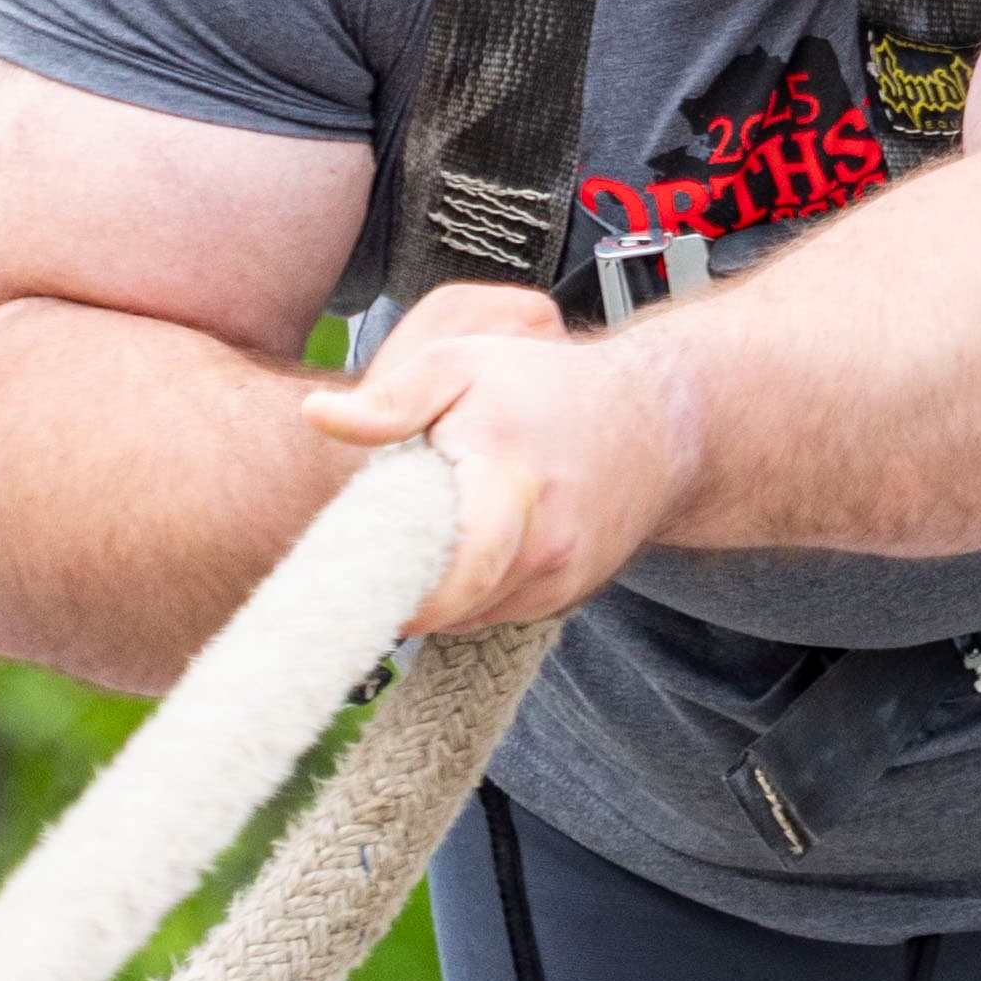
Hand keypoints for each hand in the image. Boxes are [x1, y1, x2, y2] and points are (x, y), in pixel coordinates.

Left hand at [305, 282, 702, 633]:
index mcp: (510, 484)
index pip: (461, 569)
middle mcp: (544, 544)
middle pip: (456, 603)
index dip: (408, 599)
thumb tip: (320, 415)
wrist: (660, 421)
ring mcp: (563, 577)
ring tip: (425, 541)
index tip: (361, 596)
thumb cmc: (553, 389)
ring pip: (474, 613)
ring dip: (440, 591)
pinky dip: (472, 590)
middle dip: (407, 595)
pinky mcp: (569, 595)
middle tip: (369, 571)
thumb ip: (392, 397)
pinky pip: (499, 609)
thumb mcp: (465, 366)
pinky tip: (468, 548)